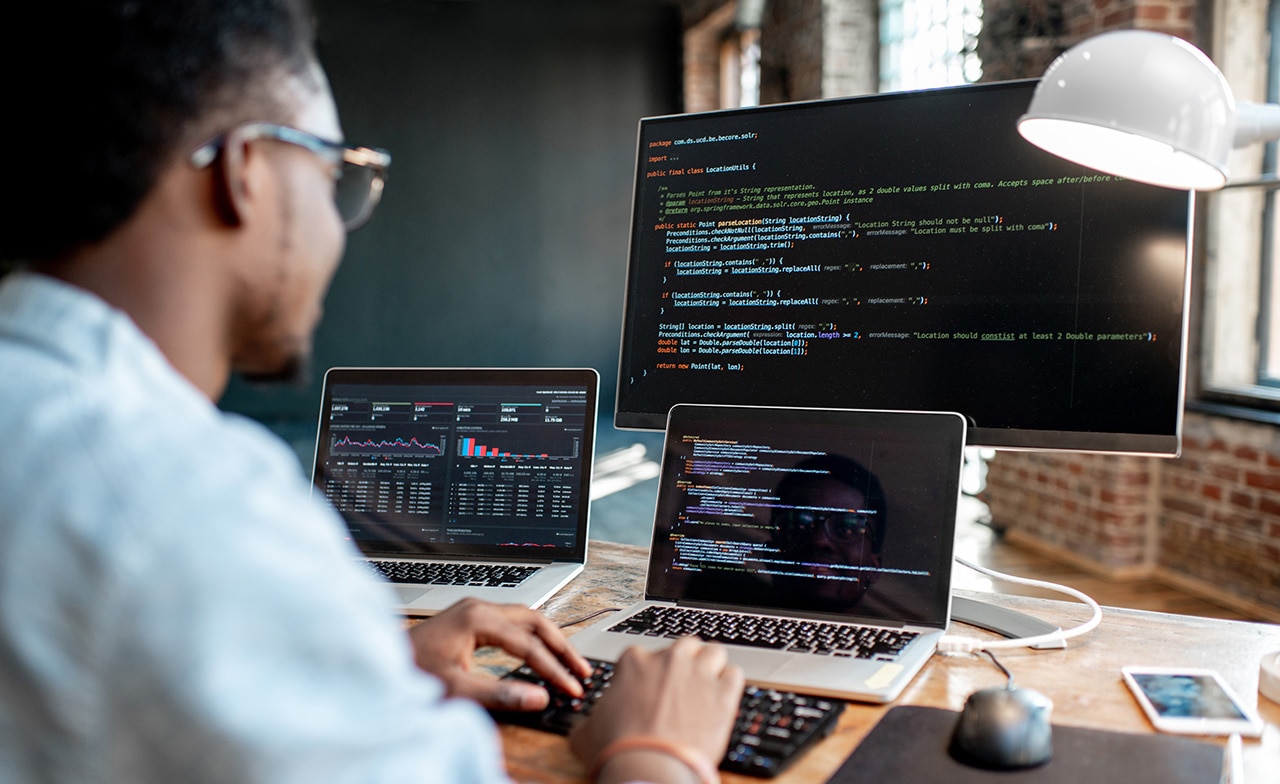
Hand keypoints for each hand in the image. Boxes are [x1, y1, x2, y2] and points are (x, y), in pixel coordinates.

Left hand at [408, 598, 591, 710]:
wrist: (378, 664)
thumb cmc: (409, 673)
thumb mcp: (456, 689)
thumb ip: (499, 694)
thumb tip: (539, 698)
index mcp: (478, 619)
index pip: (529, 644)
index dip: (554, 669)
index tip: (572, 688)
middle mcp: (478, 608)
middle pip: (535, 621)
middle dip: (561, 647)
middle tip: (582, 671)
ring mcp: (473, 611)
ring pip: (525, 618)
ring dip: (549, 639)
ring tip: (569, 662)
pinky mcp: (468, 619)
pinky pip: (511, 622)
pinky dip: (531, 637)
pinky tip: (538, 652)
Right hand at [569, 637, 743, 782]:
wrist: (648, 768)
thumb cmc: (617, 750)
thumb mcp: (587, 732)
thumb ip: (588, 720)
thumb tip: (584, 727)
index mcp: (634, 662)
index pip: (645, 655)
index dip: (649, 673)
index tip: (651, 690)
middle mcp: (669, 659)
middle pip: (684, 646)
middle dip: (684, 662)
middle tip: (682, 685)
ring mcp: (699, 673)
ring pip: (714, 652)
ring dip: (711, 666)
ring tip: (707, 687)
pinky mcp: (724, 693)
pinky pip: (735, 674)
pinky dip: (730, 684)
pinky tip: (723, 698)